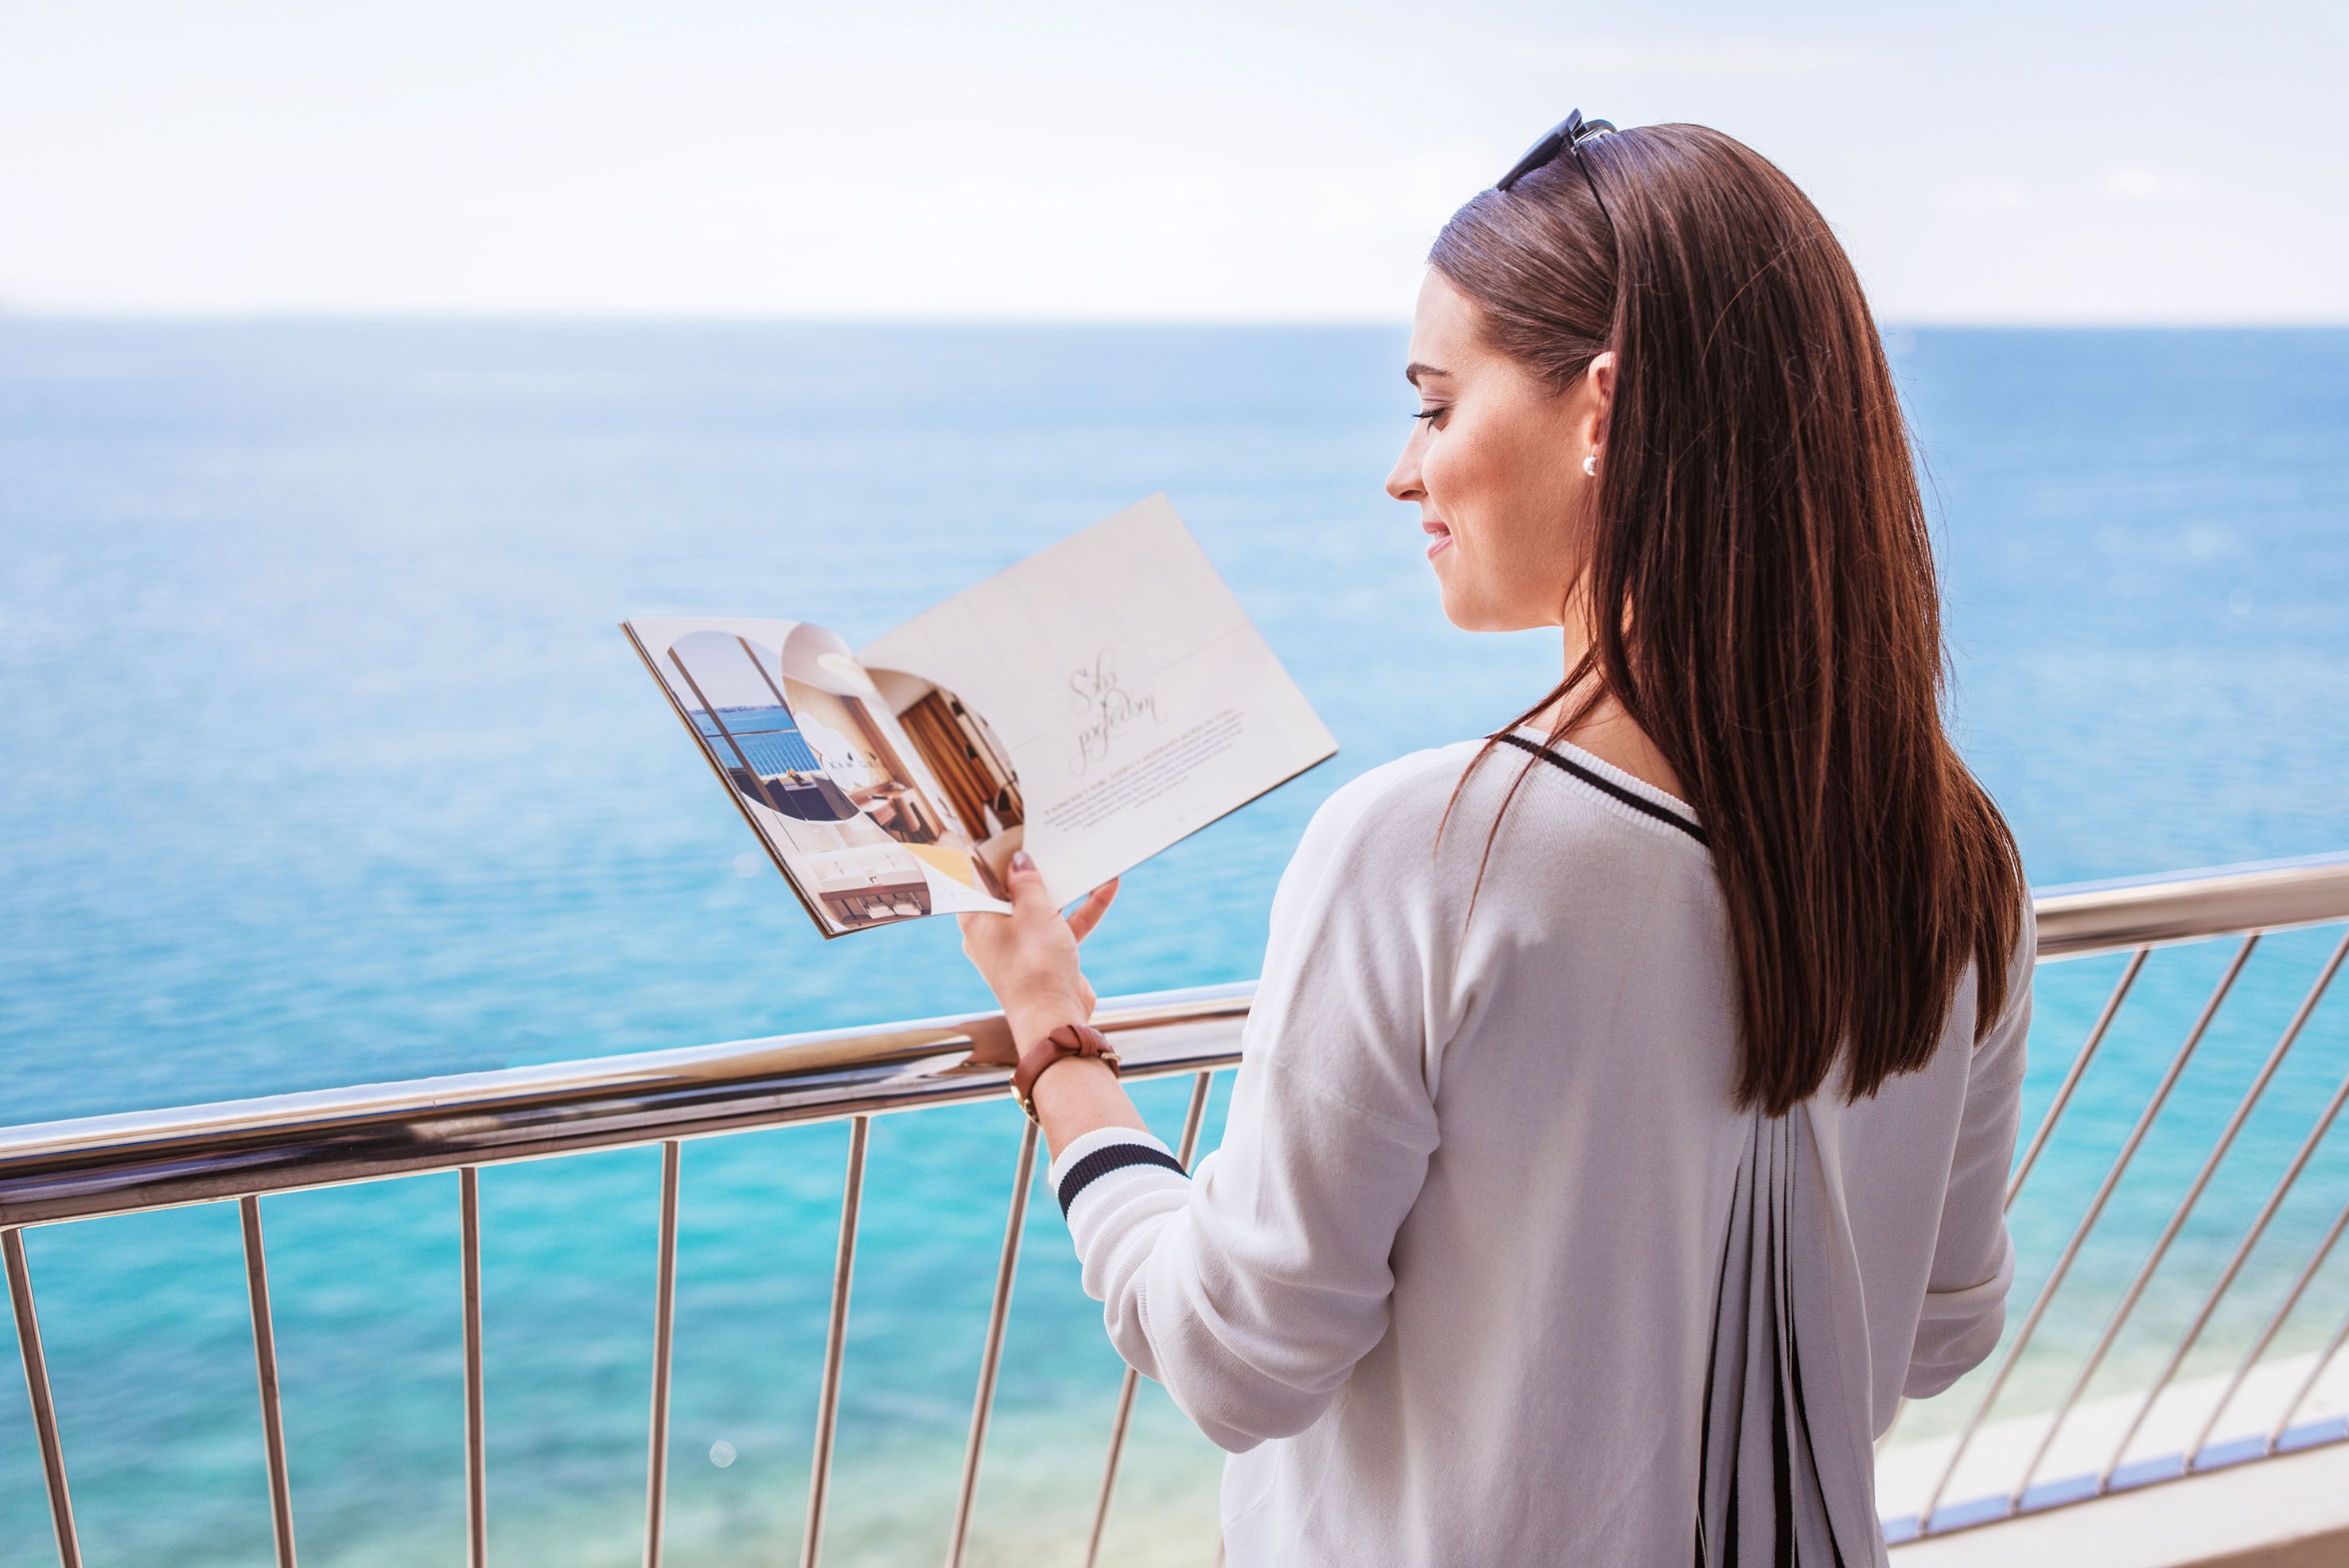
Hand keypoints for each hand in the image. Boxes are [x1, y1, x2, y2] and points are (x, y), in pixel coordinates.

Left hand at [957, 850, 1118, 1049]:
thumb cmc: (1034, 966)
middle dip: (1032, 866)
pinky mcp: (1047, 956)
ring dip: (1065, 886)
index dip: (985, 854)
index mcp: (976, 919)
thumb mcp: (1033, 912)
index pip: (973, 878)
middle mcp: (993, 932)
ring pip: (1042, 907)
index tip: (998, 831)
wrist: (1056, 1018)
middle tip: (1043, 837)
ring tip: (1082, 857)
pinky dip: (1083, 909)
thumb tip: (1019, 860)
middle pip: (1011, 890)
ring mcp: (1021, 945)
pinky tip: (1107, 887)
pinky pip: (1063, 926)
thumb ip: (1027, 881)